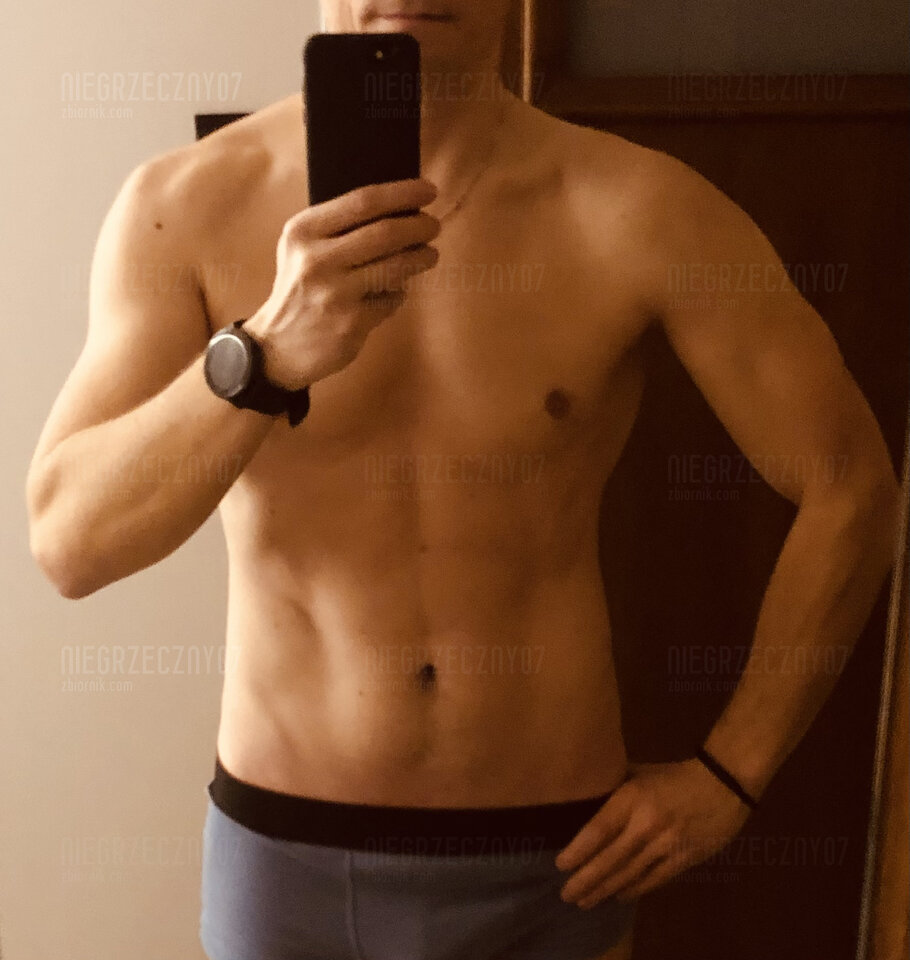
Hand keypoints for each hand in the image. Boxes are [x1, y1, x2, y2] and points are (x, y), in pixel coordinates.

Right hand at [245, 177, 439, 390]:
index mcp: (304, 231)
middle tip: (433, 226)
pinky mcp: (351, 323)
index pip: (363, 201)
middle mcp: (317, 259)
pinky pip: (390, 300)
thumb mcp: (303, 249)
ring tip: (429, 255)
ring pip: (394, 267)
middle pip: (385, 233)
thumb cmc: (299, 290)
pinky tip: (395, 292)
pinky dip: (399, 294)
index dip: (402, 193)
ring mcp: (335, 294)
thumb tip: (397, 210)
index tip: (428, 191)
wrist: (276, 347)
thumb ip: (339, 228)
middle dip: (419, 227)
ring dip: (420, 258)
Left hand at [554, 758, 752, 907]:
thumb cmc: (674, 776)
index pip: (599, 829)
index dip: (579, 850)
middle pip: (611, 858)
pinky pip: (654, 880)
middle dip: (586, 880)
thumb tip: (584, 794)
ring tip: (585, 902)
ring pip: (630, 874)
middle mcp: (647, 823)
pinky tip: (618, 897)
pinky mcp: (684, 859)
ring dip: (605, 890)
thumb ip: (614, 786)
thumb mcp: (640, 772)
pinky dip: (634, 890)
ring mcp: (667, 844)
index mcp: (633, 797)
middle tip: (566, 895)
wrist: (723, 784)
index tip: (560, 865)